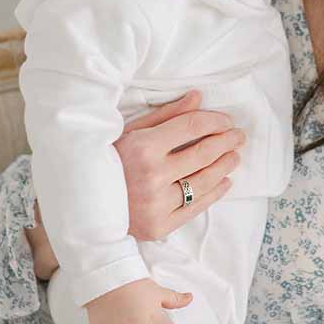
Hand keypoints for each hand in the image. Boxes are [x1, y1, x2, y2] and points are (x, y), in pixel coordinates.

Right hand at [24, 89, 244, 278]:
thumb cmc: (108, 162)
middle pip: (203, 153)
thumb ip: (166, 116)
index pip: (191, 127)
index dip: (214, 122)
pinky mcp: (160, 226)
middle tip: (239, 136)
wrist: (84, 206)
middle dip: (226, 142)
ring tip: (234, 156)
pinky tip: (225, 181)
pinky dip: (215, 193)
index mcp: (143, 147)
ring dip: (225, 166)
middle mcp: (152, 175)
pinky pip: (196, 207)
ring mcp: (157, 203)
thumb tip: (198, 97)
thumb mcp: (130, 132)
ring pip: (204, 180)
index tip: (227, 122)